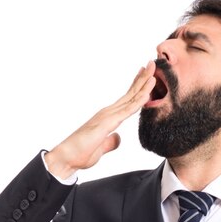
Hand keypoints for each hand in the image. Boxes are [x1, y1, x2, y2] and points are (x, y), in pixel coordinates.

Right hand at [44, 61, 155, 178]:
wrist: (67, 158)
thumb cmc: (80, 153)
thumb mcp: (101, 147)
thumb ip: (110, 142)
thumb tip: (118, 138)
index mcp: (108, 117)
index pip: (126, 99)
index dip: (137, 87)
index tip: (147, 76)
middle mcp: (108, 112)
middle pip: (130, 93)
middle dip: (142, 79)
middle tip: (153, 64)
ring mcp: (107, 116)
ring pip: (131, 98)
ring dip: (143, 84)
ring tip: (154, 69)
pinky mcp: (107, 123)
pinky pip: (127, 111)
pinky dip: (138, 101)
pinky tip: (148, 93)